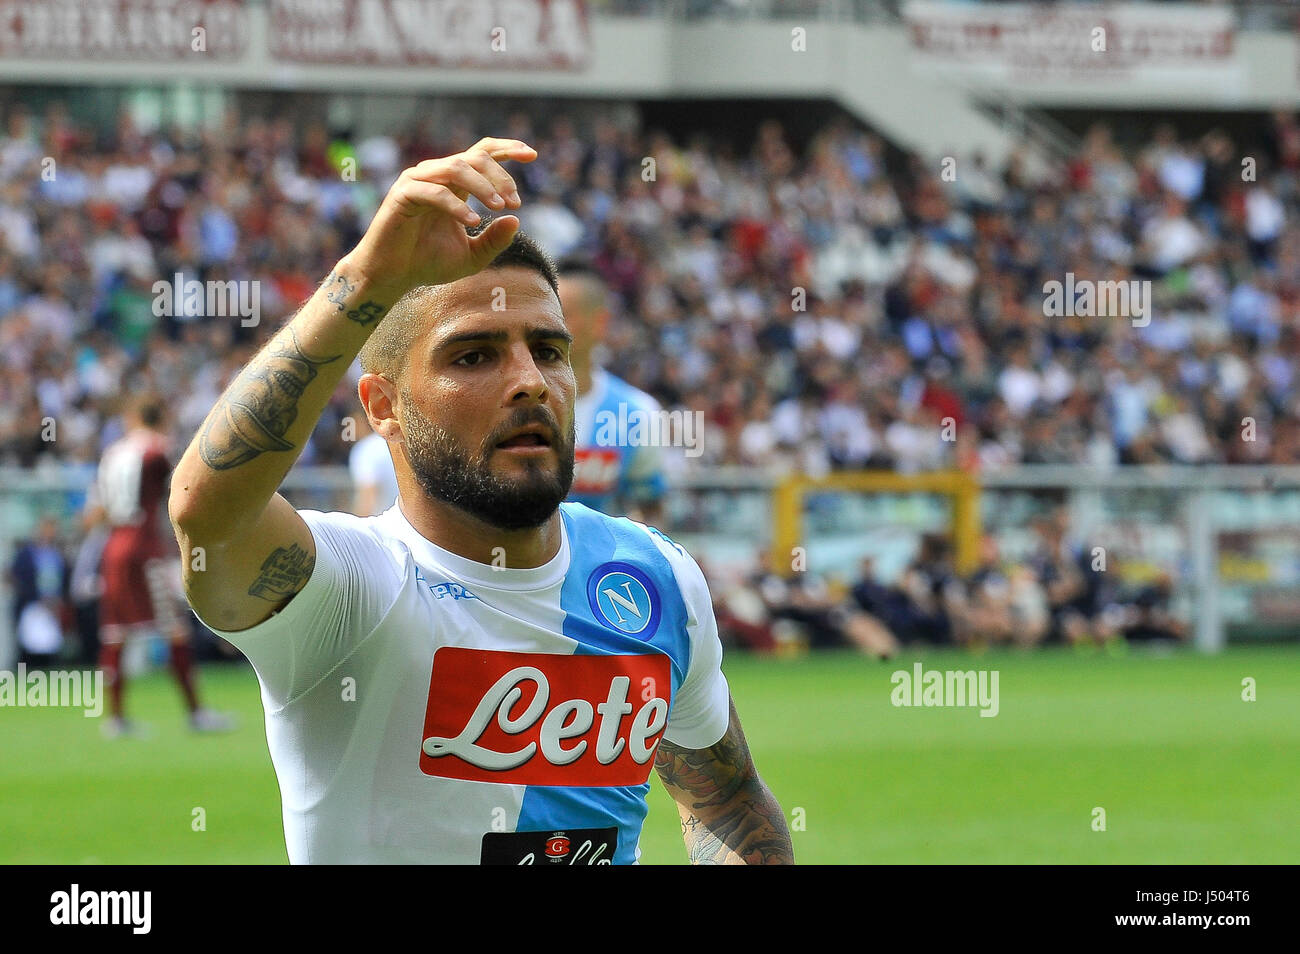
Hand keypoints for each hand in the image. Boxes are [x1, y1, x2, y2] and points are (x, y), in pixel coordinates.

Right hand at [341, 138, 536, 297]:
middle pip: (474, 158)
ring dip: (483, 186)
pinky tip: (474, 221)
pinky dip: (457, 205)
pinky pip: (436, 192)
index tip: (533, 155)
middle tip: (515, 201)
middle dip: (500, 176)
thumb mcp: (472, 256)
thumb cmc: (427, 263)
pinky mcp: (403, 195)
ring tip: (499, 207)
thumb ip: (494, 240)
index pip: (482, 154)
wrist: (392, 277)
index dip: (507, 149)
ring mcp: (417, 181)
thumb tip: (516, 220)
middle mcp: (436, 176)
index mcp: (454, 184)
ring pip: (456, 168)